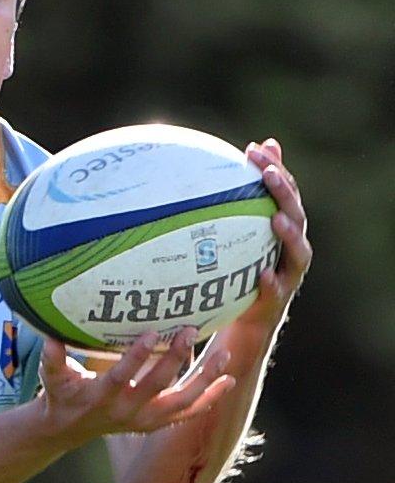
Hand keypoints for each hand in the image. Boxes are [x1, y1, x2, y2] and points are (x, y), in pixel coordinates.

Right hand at [37, 325, 236, 443]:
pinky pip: (187, 413)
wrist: (69, 428)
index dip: (136, 358)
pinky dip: (209, 398)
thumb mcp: (52, 377)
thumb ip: (52, 357)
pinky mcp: (156, 423)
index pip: (120, 378)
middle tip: (191, 330)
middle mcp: (125, 412)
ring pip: (179, 402)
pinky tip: (228, 381)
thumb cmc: (62, 393)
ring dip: (203, 380)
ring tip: (223, 355)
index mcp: (100, 397)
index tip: (152, 333)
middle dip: (175, 359)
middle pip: (156, 387)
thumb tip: (51, 332)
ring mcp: (144, 419)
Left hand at [208, 137, 310, 359]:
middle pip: (295, 214)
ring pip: (298, 252)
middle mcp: (288, 251)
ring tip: (275, 220)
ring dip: (288, 235)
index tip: (254, 148)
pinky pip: (276, 293)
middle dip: (284, 192)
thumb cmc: (226, 287)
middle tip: (268, 174)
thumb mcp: (219, 254)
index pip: (282, 192)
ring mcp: (286, 278)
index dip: (274, 167)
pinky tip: (262, 275)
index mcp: (278, 233)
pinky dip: (270, 284)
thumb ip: (214, 226)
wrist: (240, 333)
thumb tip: (184, 198)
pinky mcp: (275, 305)